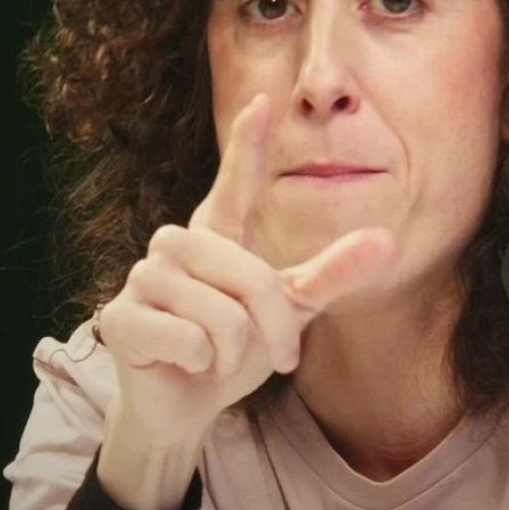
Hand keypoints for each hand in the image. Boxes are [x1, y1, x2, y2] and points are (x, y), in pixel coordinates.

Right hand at [94, 93, 394, 446]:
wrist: (184, 407)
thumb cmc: (233, 348)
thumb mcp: (291, 310)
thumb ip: (331, 274)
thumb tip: (387, 241)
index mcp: (218, 234)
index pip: (235, 184)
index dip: (247, 144)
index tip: (263, 102)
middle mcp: (176, 243)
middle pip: (251, 277)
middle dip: (273, 326)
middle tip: (271, 353)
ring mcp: (143, 277)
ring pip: (221, 315)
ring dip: (233, 352)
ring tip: (214, 357)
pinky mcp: (121, 317)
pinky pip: (189, 340)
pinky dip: (199, 364)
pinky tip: (181, 364)